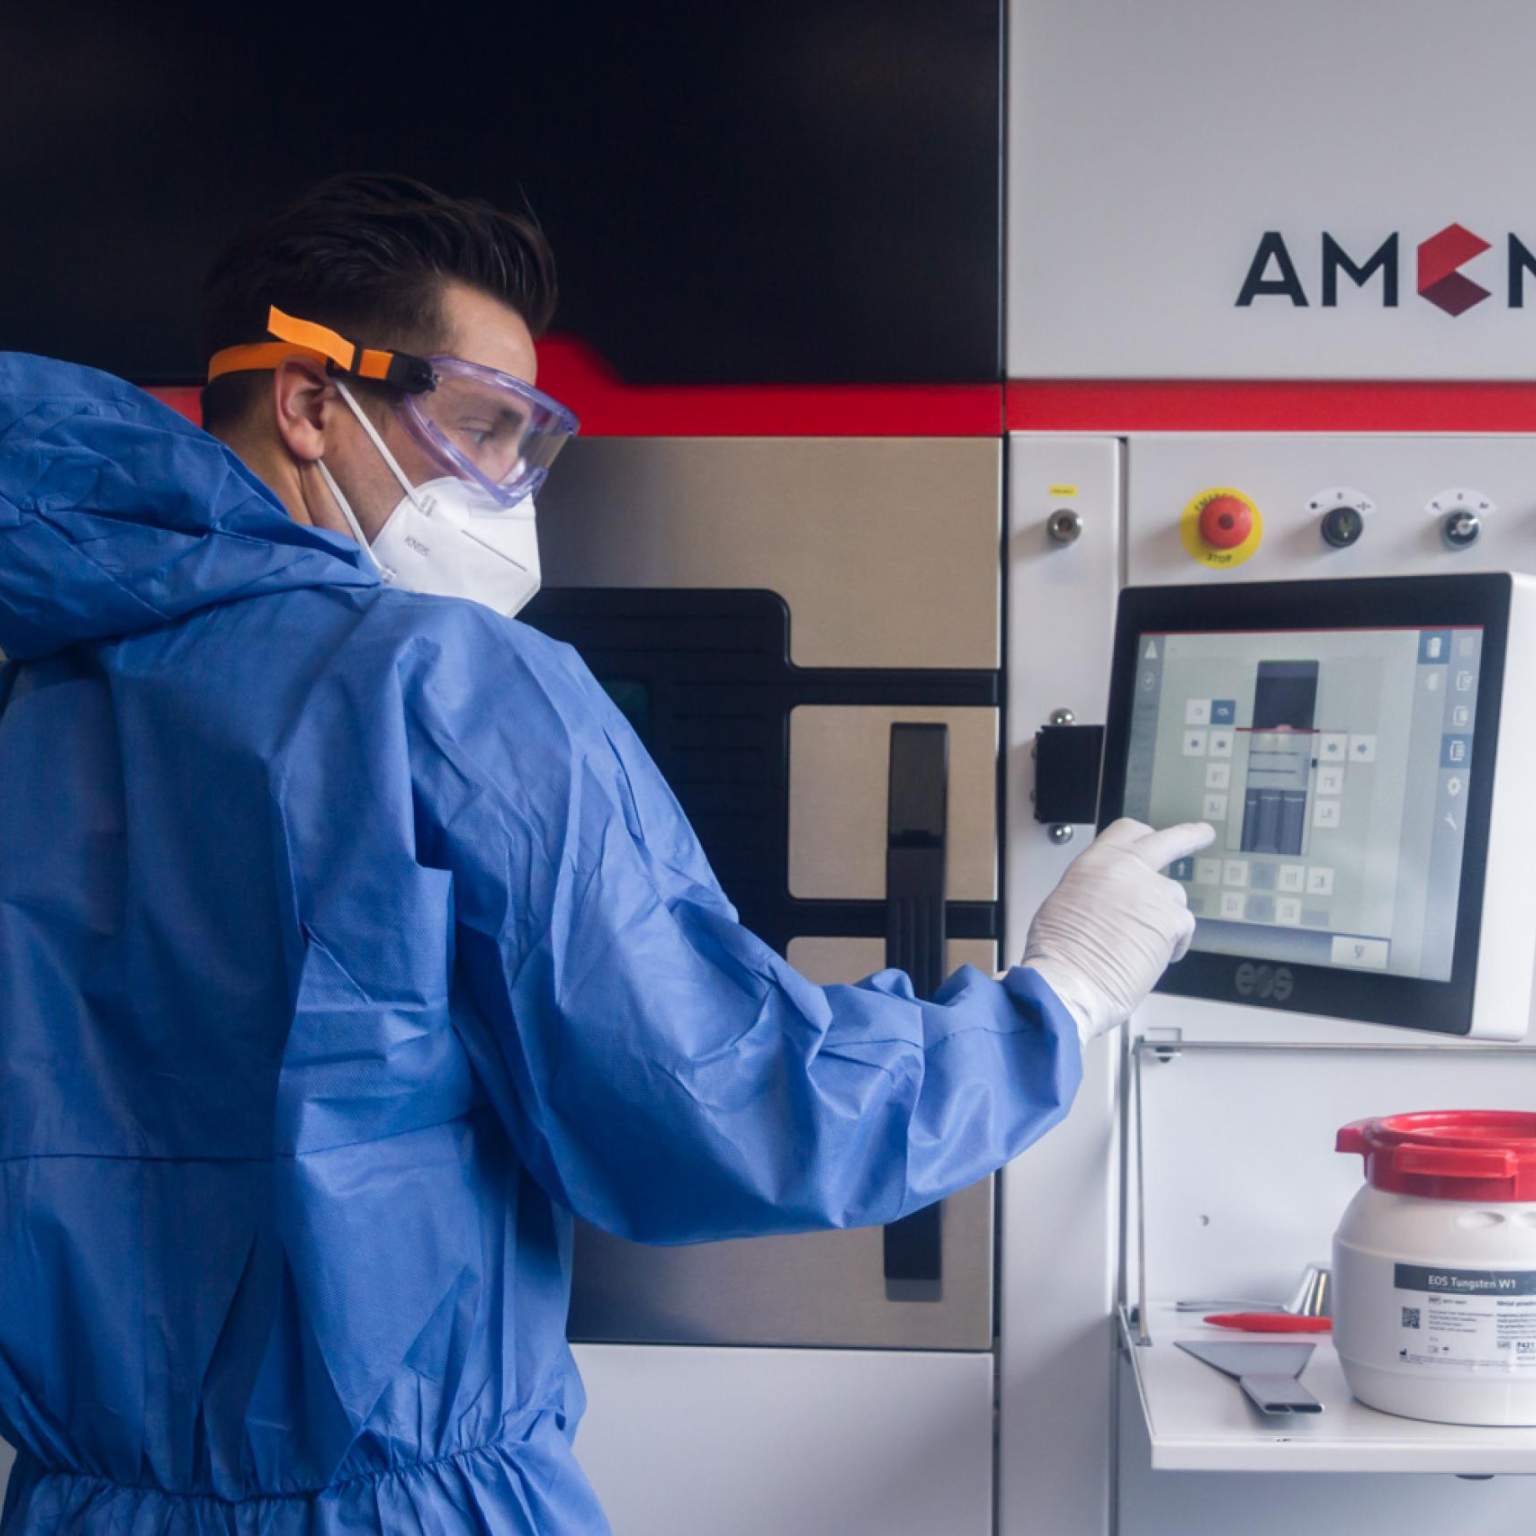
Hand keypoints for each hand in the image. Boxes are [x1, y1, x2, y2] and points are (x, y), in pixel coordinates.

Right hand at [1023, 818, 1215, 1043]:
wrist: (1069, 981)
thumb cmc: (1057, 952)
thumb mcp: (1064, 902)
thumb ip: (1093, 889)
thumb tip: (1107, 897)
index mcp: (1095, 862)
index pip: (1127, 832)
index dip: (1143, 836)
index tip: (1153, 835)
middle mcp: (1127, 869)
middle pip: (1169, 841)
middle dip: (1190, 835)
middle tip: (1203, 834)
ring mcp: (1153, 893)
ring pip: (1174, 897)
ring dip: (1164, 916)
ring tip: (1142, 944)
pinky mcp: (1172, 921)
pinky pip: (1184, 928)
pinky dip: (1173, 943)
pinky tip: (1154, 957)